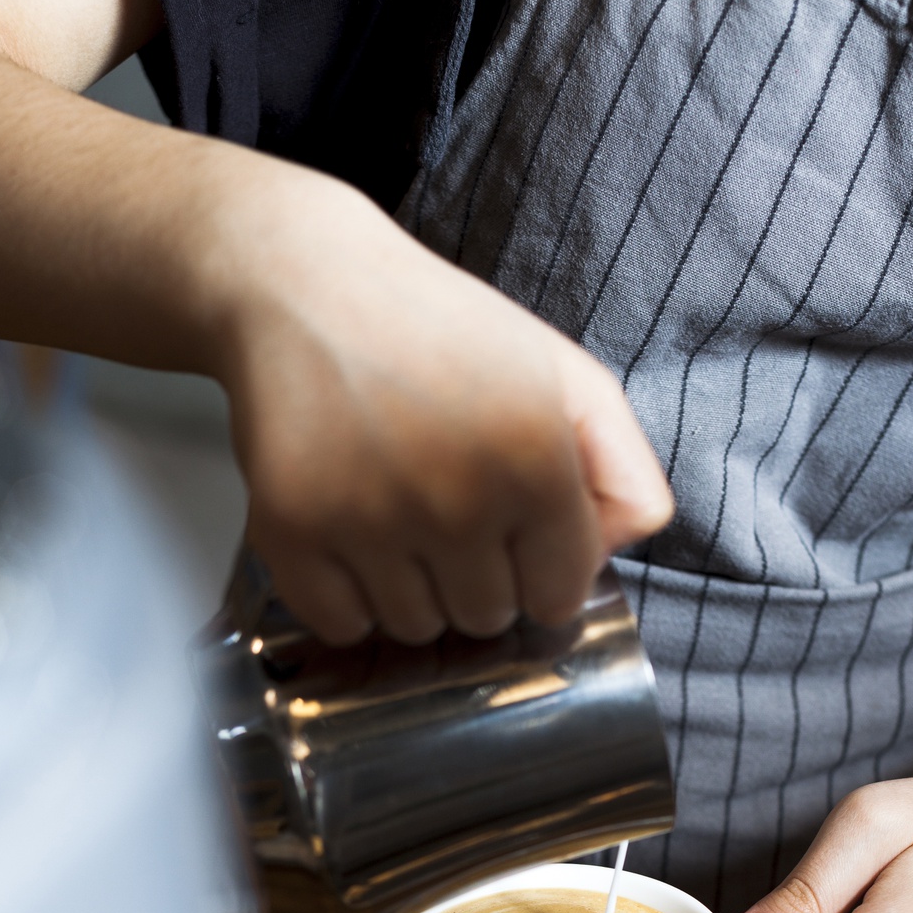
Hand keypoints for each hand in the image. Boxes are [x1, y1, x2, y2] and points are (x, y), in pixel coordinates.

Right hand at [214, 173, 672, 644]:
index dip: (539, 570)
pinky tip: (349, 533)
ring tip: (395, 513)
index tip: (513, 529)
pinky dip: (347, 597)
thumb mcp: (562, 374)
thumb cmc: (441, 334)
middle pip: (486, 618)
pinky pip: (340, 623)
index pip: (558, 597)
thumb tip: (615, 553)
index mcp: (536, 458)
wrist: (305, 284)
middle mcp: (455, 498)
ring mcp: (368, 520)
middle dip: (475, 578)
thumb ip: (621, 468)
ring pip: (415, 628)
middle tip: (445, 505)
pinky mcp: (292, 530)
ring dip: (411, 590)